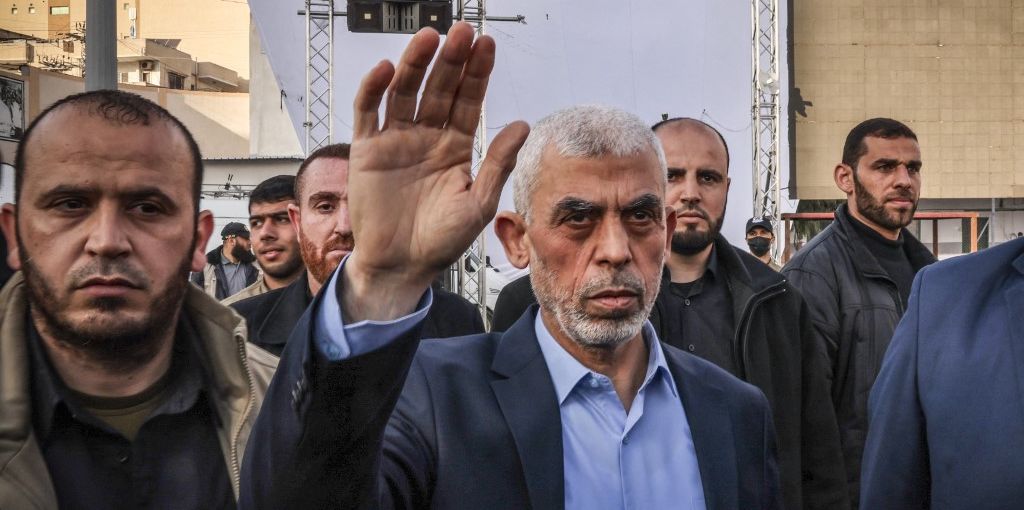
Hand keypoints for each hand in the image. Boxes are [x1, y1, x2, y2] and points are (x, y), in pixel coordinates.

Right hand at [342, 22, 529, 320]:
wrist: (401, 265)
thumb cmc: (441, 240)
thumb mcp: (478, 203)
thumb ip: (497, 162)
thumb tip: (522, 124)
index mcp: (455, 147)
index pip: (467, 100)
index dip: (477, 73)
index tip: (488, 45)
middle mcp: (426, 137)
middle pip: (438, 87)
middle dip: (451, 59)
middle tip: (462, 31)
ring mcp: (396, 140)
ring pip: (406, 91)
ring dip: (416, 63)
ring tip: (429, 38)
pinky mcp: (368, 150)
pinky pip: (368, 111)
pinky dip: (374, 88)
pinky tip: (388, 68)